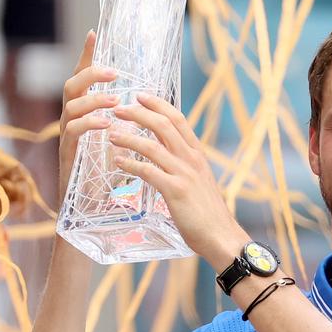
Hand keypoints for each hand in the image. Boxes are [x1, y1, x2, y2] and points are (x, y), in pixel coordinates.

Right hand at [58, 31, 118, 197]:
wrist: (91, 212)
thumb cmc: (107, 177)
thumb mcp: (119, 142)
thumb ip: (125, 121)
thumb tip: (146, 100)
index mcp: (85, 116)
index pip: (84, 81)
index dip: (87, 57)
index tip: (94, 33)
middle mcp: (72, 123)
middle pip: (71, 87)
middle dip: (89, 75)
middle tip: (113, 73)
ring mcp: (67, 139)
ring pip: (70, 107)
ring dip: (93, 100)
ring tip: (115, 100)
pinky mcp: (67, 157)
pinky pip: (72, 133)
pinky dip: (88, 125)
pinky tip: (105, 124)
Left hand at [108, 92, 245, 266]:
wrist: (221, 235)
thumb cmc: (207, 212)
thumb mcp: (199, 181)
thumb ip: (184, 166)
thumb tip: (166, 156)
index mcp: (197, 154)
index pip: (178, 119)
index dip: (158, 104)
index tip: (140, 95)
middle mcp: (191, 159)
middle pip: (163, 125)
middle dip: (138, 113)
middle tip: (117, 109)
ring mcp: (184, 174)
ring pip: (152, 145)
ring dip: (128, 138)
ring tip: (111, 134)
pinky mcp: (175, 191)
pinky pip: (148, 171)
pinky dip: (130, 163)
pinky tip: (118, 161)